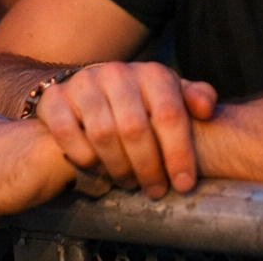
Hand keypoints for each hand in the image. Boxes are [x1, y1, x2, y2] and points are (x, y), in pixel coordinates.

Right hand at [33, 61, 216, 198]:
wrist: (88, 90)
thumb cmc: (140, 102)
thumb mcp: (170, 96)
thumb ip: (195, 98)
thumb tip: (207, 109)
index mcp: (152, 73)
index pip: (169, 114)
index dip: (179, 153)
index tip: (184, 184)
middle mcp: (117, 72)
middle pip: (136, 128)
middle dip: (149, 167)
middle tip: (155, 190)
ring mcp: (84, 83)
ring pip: (103, 134)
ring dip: (118, 167)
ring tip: (128, 183)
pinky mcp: (55, 98)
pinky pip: (68, 132)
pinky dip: (83, 156)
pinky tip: (96, 168)